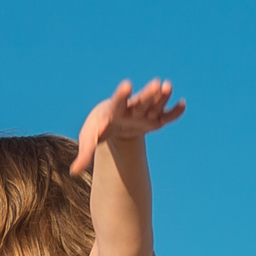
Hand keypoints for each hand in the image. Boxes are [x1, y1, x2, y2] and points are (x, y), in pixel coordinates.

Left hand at [71, 79, 185, 176]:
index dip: (122, 95)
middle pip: (140, 101)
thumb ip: (85, 153)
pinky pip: (165, 115)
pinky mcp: (154, 119)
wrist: (110, 121)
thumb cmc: (98, 129)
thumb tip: (73, 172)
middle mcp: (130, 109)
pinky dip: (174, 112)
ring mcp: (143, 113)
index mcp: (114, 111)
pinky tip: (183, 105)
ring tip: (168, 86)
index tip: (126, 85)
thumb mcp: (90, 139)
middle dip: (148, 93)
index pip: (118, 102)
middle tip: (157, 84)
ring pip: (154, 104)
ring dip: (162, 97)